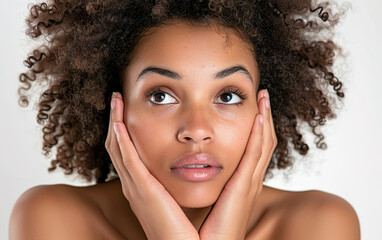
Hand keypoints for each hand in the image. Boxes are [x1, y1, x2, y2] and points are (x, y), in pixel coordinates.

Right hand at [105, 92, 198, 239]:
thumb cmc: (187, 229)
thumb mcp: (178, 200)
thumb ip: (176, 183)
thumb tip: (188, 166)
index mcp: (143, 188)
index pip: (128, 153)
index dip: (124, 130)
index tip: (128, 109)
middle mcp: (134, 185)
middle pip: (118, 147)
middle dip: (115, 121)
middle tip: (117, 98)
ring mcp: (135, 187)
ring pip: (118, 148)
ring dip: (115, 122)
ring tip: (116, 99)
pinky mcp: (141, 189)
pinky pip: (126, 159)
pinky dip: (120, 138)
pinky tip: (118, 121)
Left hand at [199, 89, 276, 239]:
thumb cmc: (201, 230)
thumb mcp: (203, 199)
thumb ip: (203, 182)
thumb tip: (191, 166)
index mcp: (240, 183)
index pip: (253, 148)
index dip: (256, 127)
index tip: (252, 105)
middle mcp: (249, 181)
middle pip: (263, 142)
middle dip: (265, 117)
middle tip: (263, 95)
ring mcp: (249, 185)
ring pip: (263, 145)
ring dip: (265, 118)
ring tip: (263, 97)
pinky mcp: (244, 189)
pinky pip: (254, 157)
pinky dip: (259, 136)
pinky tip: (258, 117)